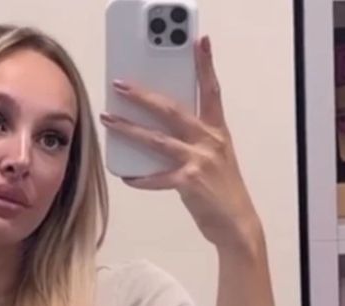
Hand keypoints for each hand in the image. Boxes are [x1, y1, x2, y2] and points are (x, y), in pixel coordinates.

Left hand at [100, 36, 261, 250]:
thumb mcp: (214, 157)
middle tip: (121, 85)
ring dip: (129, 129)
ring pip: (157, 139)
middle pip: (172, 110)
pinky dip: (140, 178)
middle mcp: (210, 140)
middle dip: (143, 96)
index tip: (200, 42)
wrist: (236, 223)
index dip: (206, 65)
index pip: (212, 90)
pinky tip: (126, 177)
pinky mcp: (189, 181)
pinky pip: (156, 177)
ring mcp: (200, 160)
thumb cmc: (221, 189)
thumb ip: (192, 141)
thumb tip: (155, 132)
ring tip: (108, 120)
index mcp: (217, 131)